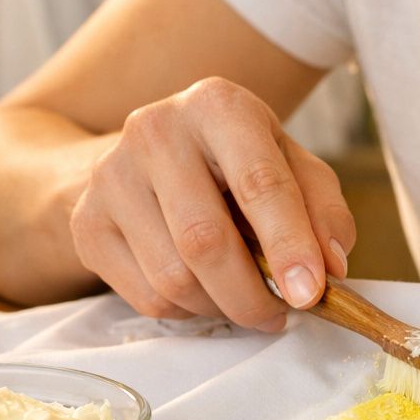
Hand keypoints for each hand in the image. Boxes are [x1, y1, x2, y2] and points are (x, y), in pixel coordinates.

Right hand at [69, 77, 354, 328]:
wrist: (151, 154)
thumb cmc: (238, 161)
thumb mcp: (292, 166)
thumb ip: (324, 210)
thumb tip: (331, 267)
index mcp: (218, 106)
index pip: (258, 182)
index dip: (289, 244)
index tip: (311, 292)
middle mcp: (156, 131)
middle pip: (204, 239)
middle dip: (252, 294)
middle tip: (282, 314)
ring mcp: (111, 176)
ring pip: (172, 278)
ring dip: (222, 307)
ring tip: (246, 298)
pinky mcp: (87, 223)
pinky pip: (146, 297)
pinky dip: (188, 311)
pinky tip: (206, 291)